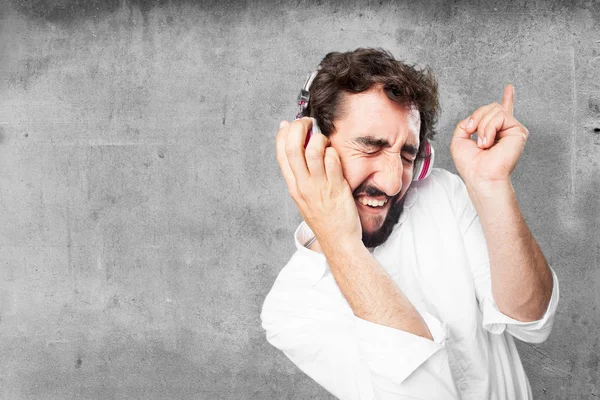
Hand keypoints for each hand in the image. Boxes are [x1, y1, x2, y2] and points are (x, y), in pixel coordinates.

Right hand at [276, 118, 360, 247]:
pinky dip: (334, 153)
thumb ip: (300, 175)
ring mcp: (319, 186)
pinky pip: (333, 161)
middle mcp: (303, 185)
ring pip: (314, 151)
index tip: (290, 124)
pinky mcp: (336, 188)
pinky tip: (336, 156)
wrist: (337, 241)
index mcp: (293, 186)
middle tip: (308, 122)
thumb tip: (297, 150)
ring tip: (325, 141)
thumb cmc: (324, 218)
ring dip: (320, 139)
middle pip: (293, 147)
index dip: (283, 134)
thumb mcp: (304, 197)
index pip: (281, 153)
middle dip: (299, 128)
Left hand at [450, 85, 528, 186]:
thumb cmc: (470, 164)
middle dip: (476, 117)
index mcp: (493, 131)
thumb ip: (466, 123)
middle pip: (491, 107)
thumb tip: (475, 118)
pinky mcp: (518, 130)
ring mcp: (512, 129)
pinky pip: (500, 116)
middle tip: (472, 132)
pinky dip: (489, 128)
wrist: (479, 175)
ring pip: (494, 109)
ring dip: (482, 126)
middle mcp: (505, 129)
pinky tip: (489, 143)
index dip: (507, 99)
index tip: (510, 87)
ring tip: (483, 144)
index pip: (501, 112)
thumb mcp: (459, 139)